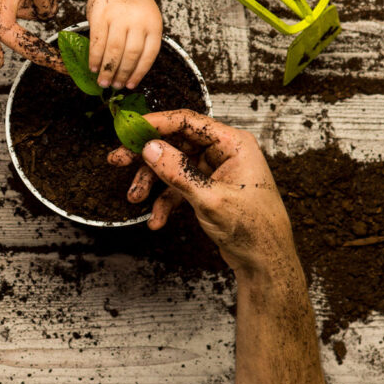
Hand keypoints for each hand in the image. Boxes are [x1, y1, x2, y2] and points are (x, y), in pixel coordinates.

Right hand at [86, 0, 161, 88]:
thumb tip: (127, 71)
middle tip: (114, 86)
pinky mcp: (101, 14)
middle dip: (122, 74)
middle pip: (131, 54)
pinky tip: (93, 67)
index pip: (149, 54)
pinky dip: (95, 57)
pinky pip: (98, 41)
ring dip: (107, 69)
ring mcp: (119, 17)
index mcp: (153, 24)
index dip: (139, 73)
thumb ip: (140, 40)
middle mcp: (138, 20)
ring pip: (114, 50)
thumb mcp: (145, 19)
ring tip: (103, 82)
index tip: (130, 85)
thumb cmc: (131, 4)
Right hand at [108, 109, 294, 274]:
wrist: (265, 261)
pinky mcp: (208, 188)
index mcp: (233, 144)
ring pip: (173, 167)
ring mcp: (215, 171)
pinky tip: (156, 219)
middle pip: (176, 143)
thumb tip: (150, 148)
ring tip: (135, 199)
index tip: (129, 130)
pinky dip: (164, 202)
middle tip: (118, 160)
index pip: (187, 122)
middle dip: (146, 156)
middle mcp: (224, 153)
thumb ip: (178, 172)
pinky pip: (179, 187)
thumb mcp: (210, 198)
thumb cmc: (254, 228)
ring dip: (152, 183)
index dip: (155, 123)